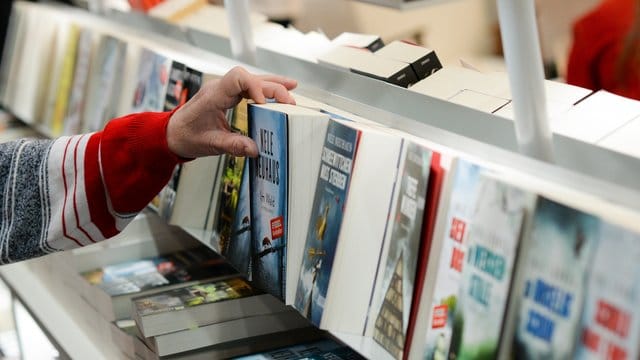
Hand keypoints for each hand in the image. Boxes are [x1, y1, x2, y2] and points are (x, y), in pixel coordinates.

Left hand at [166, 66, 296, 158]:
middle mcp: (221, 88)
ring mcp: (225, 89)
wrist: (173, 133)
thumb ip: (233, 145)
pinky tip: (282, 89)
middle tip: (290, 104)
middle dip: (272, 88)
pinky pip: (250, 86)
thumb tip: (255, 149)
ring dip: (273, 84)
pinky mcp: (229, 95)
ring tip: (293, 89)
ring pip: (253, 79)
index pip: (238, 78)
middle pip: (251, 78)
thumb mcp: (210, 144)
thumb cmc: (187, 136)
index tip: (265, 104)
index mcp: (214, 95)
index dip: (255, 87)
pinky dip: (266, 88)